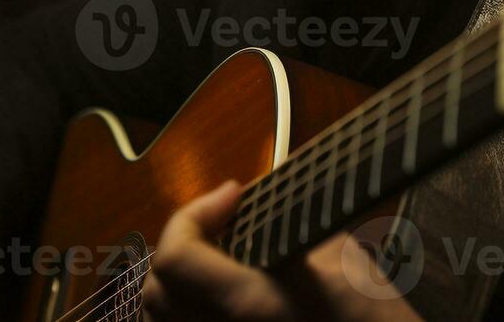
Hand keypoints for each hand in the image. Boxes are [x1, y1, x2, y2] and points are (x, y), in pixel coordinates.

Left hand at [142, 182, 422, 321]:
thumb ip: (289, 234)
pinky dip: (194, 314)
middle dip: (183, 244)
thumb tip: (263, 215)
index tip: (235, 194)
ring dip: (181, 283)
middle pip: (157, 293)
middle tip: (226, 220)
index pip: (175, 257)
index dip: (194, 213)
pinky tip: (229, 296)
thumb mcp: (345, 267)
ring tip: (223, 257)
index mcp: (250, 307)